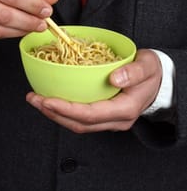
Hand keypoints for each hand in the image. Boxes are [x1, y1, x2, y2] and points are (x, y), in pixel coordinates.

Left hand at [26, 49, 161, 132]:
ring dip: (55, 114)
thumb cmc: (151, 72)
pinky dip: (64, 111)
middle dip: (53, 113)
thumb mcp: (148, 66)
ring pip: (78, 124)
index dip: (67, 109)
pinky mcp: (103, 115)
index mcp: (125, 109)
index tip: (46, 99)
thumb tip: (113, 78)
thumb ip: (134, 72)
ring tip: (36, 100)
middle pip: (79, 124)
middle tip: (34, 99)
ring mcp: (109, 120)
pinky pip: (80, 118)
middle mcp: (115, 120)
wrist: (157, 80)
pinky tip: (52, 100)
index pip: (91, 115)